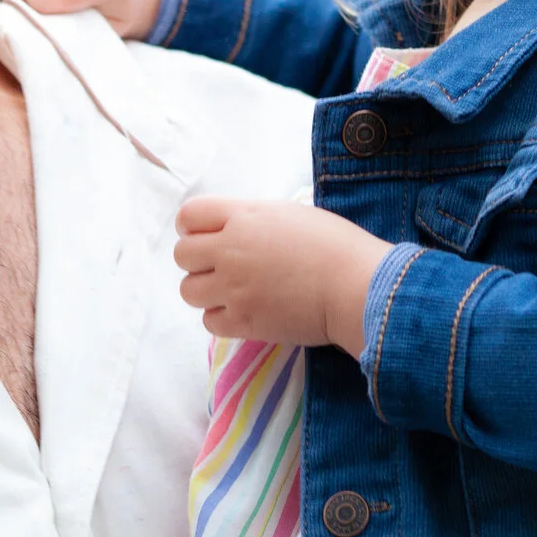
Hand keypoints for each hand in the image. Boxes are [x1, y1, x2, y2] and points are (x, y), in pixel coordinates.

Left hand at [173, 197, 391, 357]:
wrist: (354, 286)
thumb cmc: (335, 244)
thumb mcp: (290, 214)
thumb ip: (255, 220)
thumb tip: (239, 228)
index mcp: (243, 217)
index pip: (189, 215)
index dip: (191, 226)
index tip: (204, 235)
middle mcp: (230, 250)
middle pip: (182, 254)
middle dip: (196, 259)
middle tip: (220, 266)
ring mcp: (233, 289)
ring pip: (188, 290)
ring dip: (205, 290)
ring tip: (231, 291)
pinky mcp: (243, 322)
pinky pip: (209, 322)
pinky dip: (221, 318)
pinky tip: (243, 311)